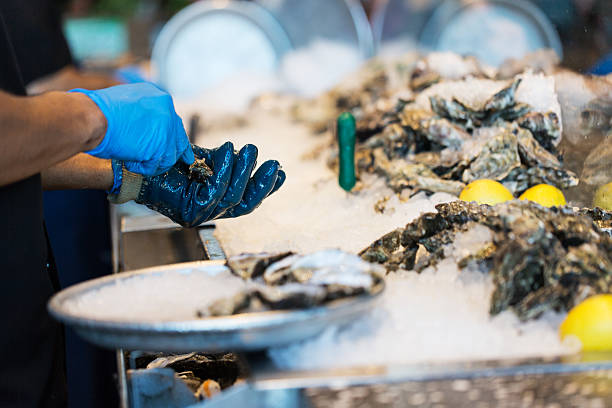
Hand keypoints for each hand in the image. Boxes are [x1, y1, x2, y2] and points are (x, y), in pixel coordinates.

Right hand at [71, 83, 193, 175]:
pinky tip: (131, 163)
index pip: (173, 120)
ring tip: (135, 161)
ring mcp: (167, 128)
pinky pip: (157, 165)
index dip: (174, 134)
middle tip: (185, 161)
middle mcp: (167, 109)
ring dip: (152, 162)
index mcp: (158, 97)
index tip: (179, 144)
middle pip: (179, 137)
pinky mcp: (162, 145)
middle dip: (178, 151)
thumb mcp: (126, 103)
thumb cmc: (98, 112)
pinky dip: (144, 168)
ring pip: (169, 154)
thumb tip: (145, 129)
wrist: (93, 117)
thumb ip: (141, 114)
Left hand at [109, 142, 285, 226]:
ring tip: (249, 149)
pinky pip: (214, 192)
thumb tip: (248, 156)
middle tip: (273, 163)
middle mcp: (206, 213)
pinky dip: (224, 170)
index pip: (245, 200)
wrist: (132, 160)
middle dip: (261, 184)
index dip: (264, 188)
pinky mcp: (188, 212)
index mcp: (211, 202)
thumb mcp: (201, 159)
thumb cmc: (164, 158)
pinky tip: (227, 151)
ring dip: (244, 171)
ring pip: (232, 198)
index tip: (280, 172)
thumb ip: (223, 162)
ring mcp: (197, 215)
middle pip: (244, 205)